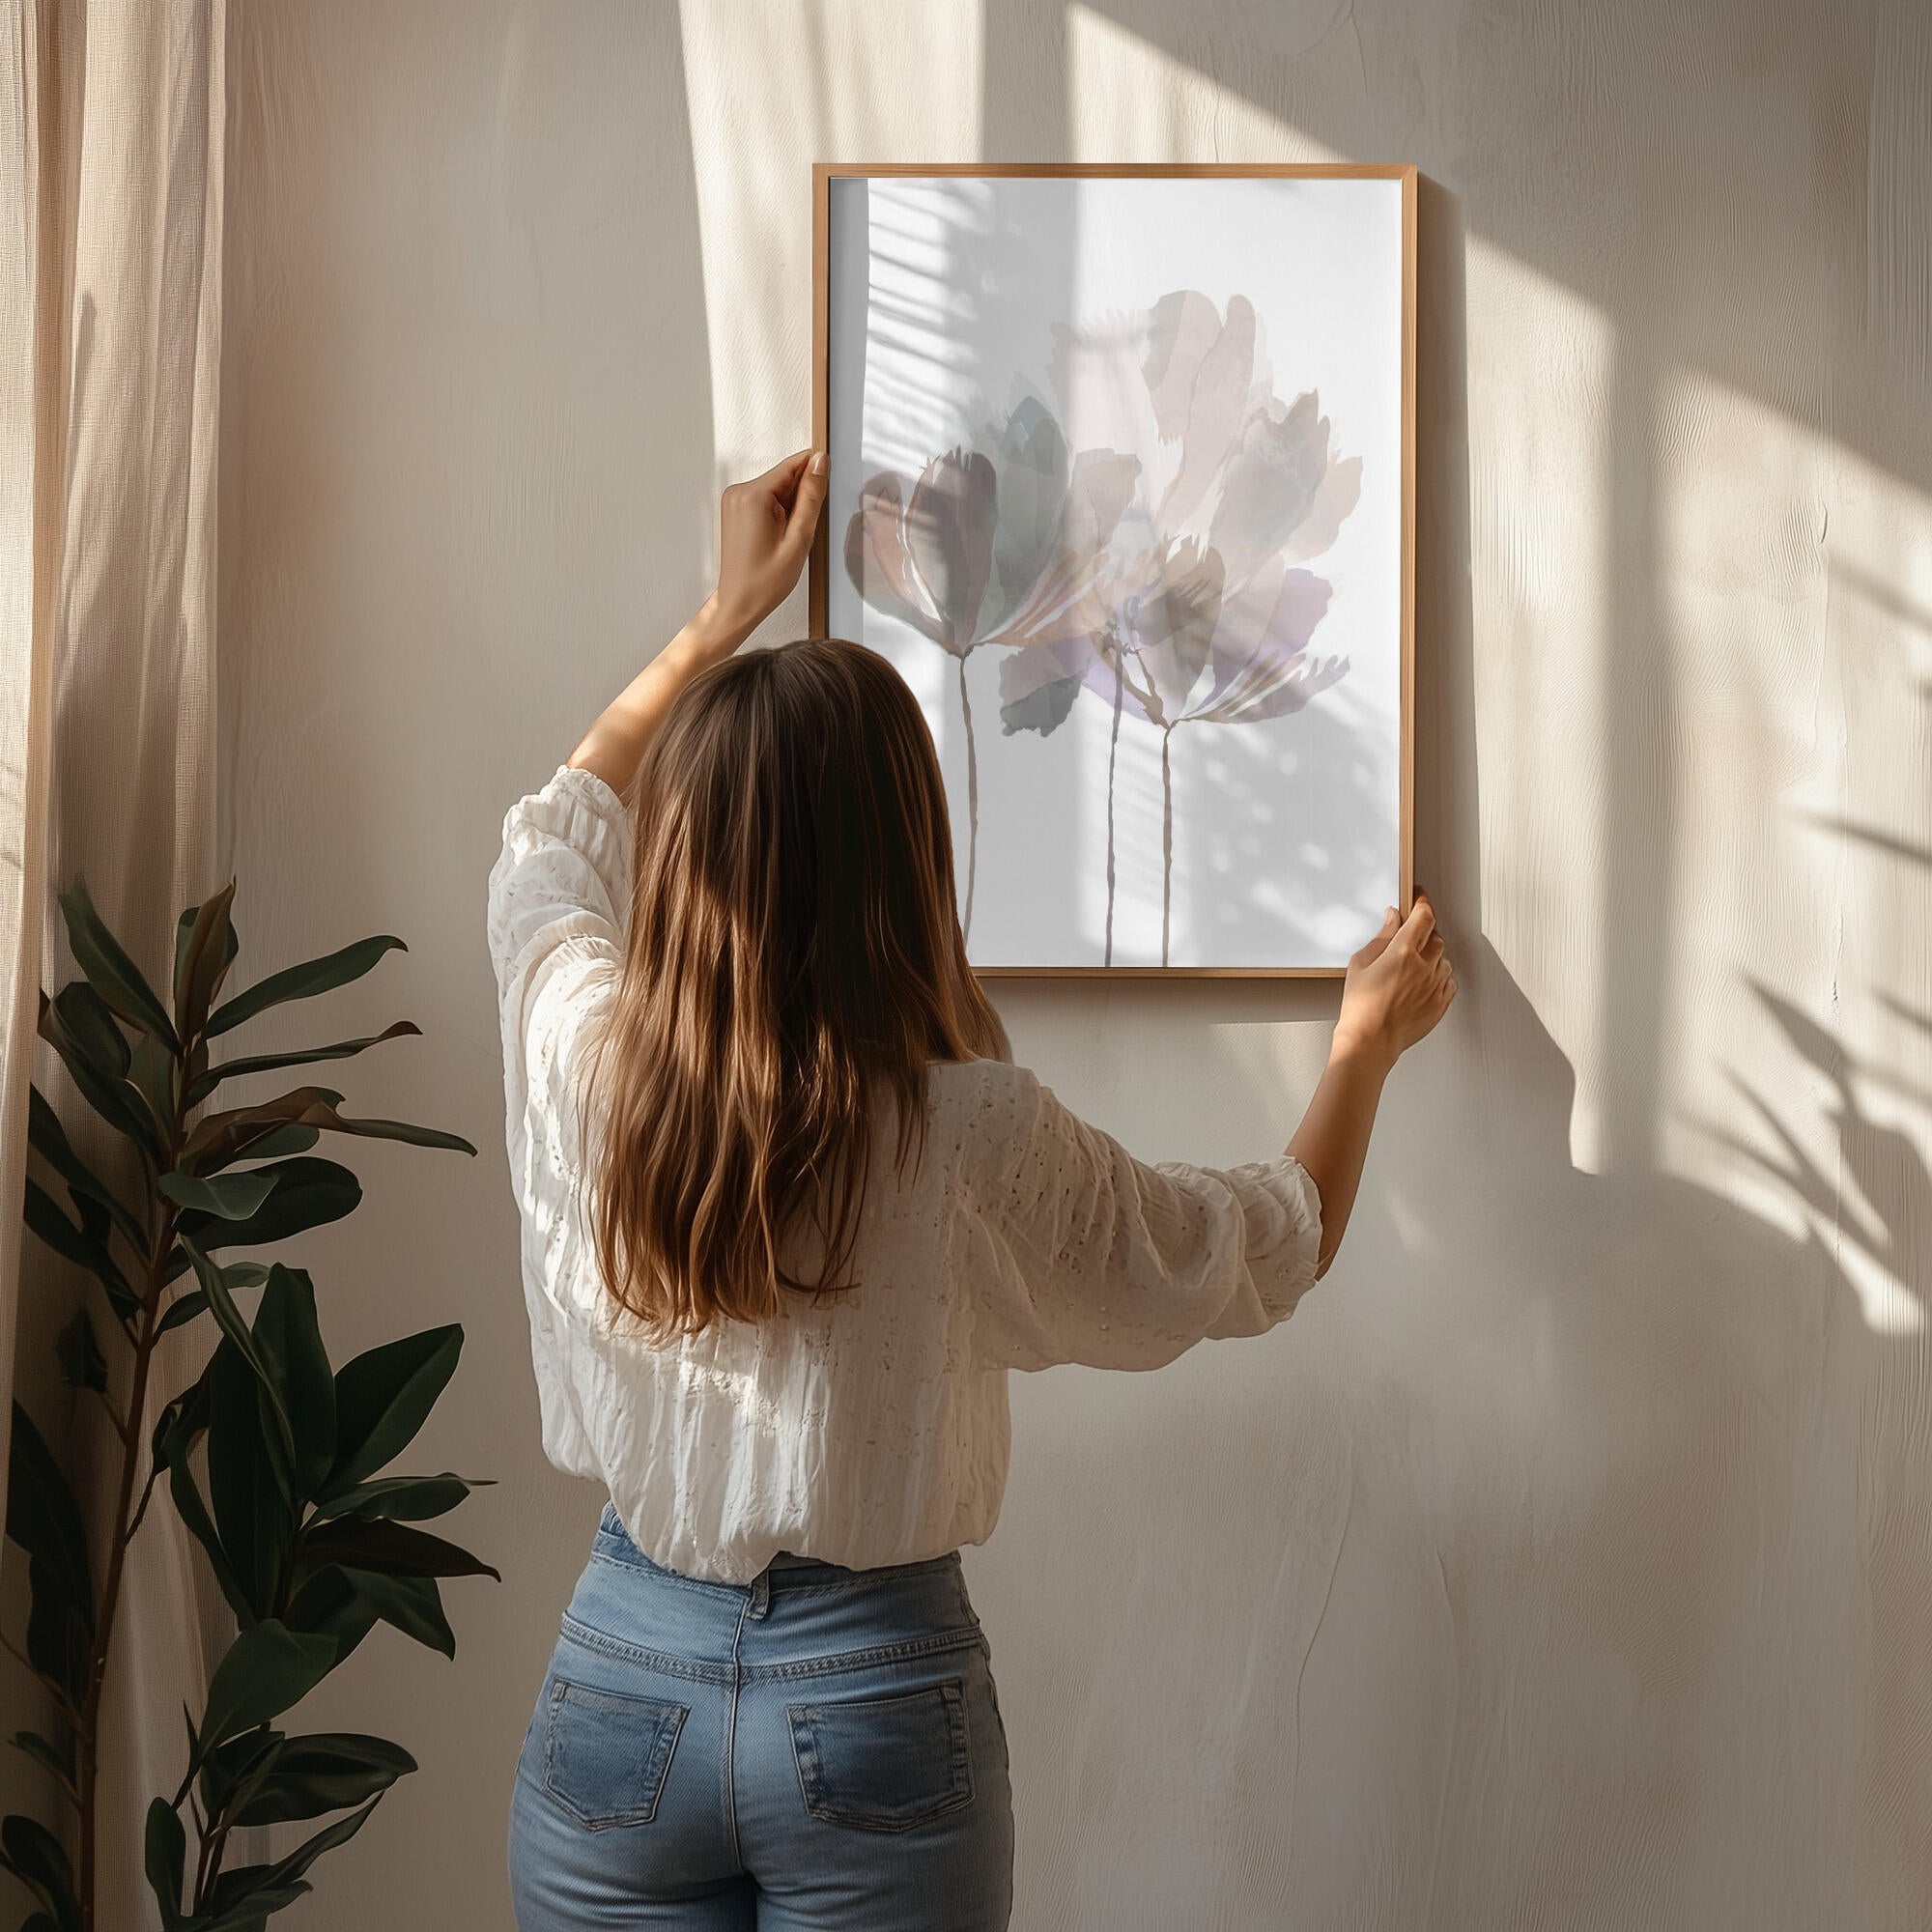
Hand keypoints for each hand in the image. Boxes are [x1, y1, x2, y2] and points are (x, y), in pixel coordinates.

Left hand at [700, 448, 829, 647]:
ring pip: (776, 488)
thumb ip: (811, 496)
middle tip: (799, 531)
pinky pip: (765, 499)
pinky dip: (777, 513)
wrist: (739, 601)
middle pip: (784, 477)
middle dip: (800, 498)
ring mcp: (734, 499)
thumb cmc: (764, 580)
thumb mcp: (799, 538)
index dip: (814, 474)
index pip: (792, 465)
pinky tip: (776, 537)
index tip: (824, 490)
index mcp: (752, 496)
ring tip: (785, 538)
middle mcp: (738, 492)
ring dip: (789, 508)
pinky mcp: (735, 508)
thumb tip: (820, 462)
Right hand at [1333, 891, 1455, 1070]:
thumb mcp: (1360, 964)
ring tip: (1411, 966)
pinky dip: (1438, 977)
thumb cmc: (1360, 1007)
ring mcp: (1435, 986)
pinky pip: (1448, 981)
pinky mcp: (1440, 1003)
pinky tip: (1421, 983)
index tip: (1419, 898)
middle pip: (1436, 935)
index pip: (1423, 916)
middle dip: (1424, 931)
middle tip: (1410, 936)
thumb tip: (1392, 918)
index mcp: (1403, 951)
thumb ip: (1381, 937)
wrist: (1369, 1042)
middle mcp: (1425, 966)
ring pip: (1443, 959)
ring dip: (1432, 956)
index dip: (1423, 902)